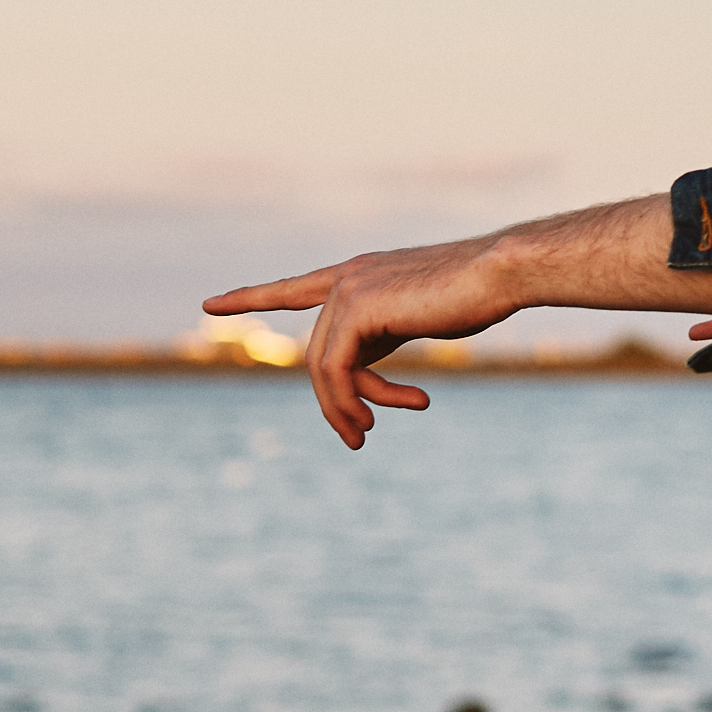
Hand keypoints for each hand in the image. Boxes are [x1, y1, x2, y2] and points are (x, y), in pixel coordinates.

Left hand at [206, 236, 516, 449]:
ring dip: (345, 408)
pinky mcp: (356, 309)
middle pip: (319, 355)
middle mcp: (347, 278)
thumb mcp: (421, 318)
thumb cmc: (476, 294)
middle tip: (359, 438)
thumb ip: (383, 335)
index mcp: (360, 275)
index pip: (294, 289)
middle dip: (337, 402)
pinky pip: (337, 369)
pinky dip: (354, 399)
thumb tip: (359, 372)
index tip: (211, 305)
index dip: (251, 297)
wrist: (500, 273)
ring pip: (325, 367)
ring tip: (368, 433)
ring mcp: (349, 290)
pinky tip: (390, 411)